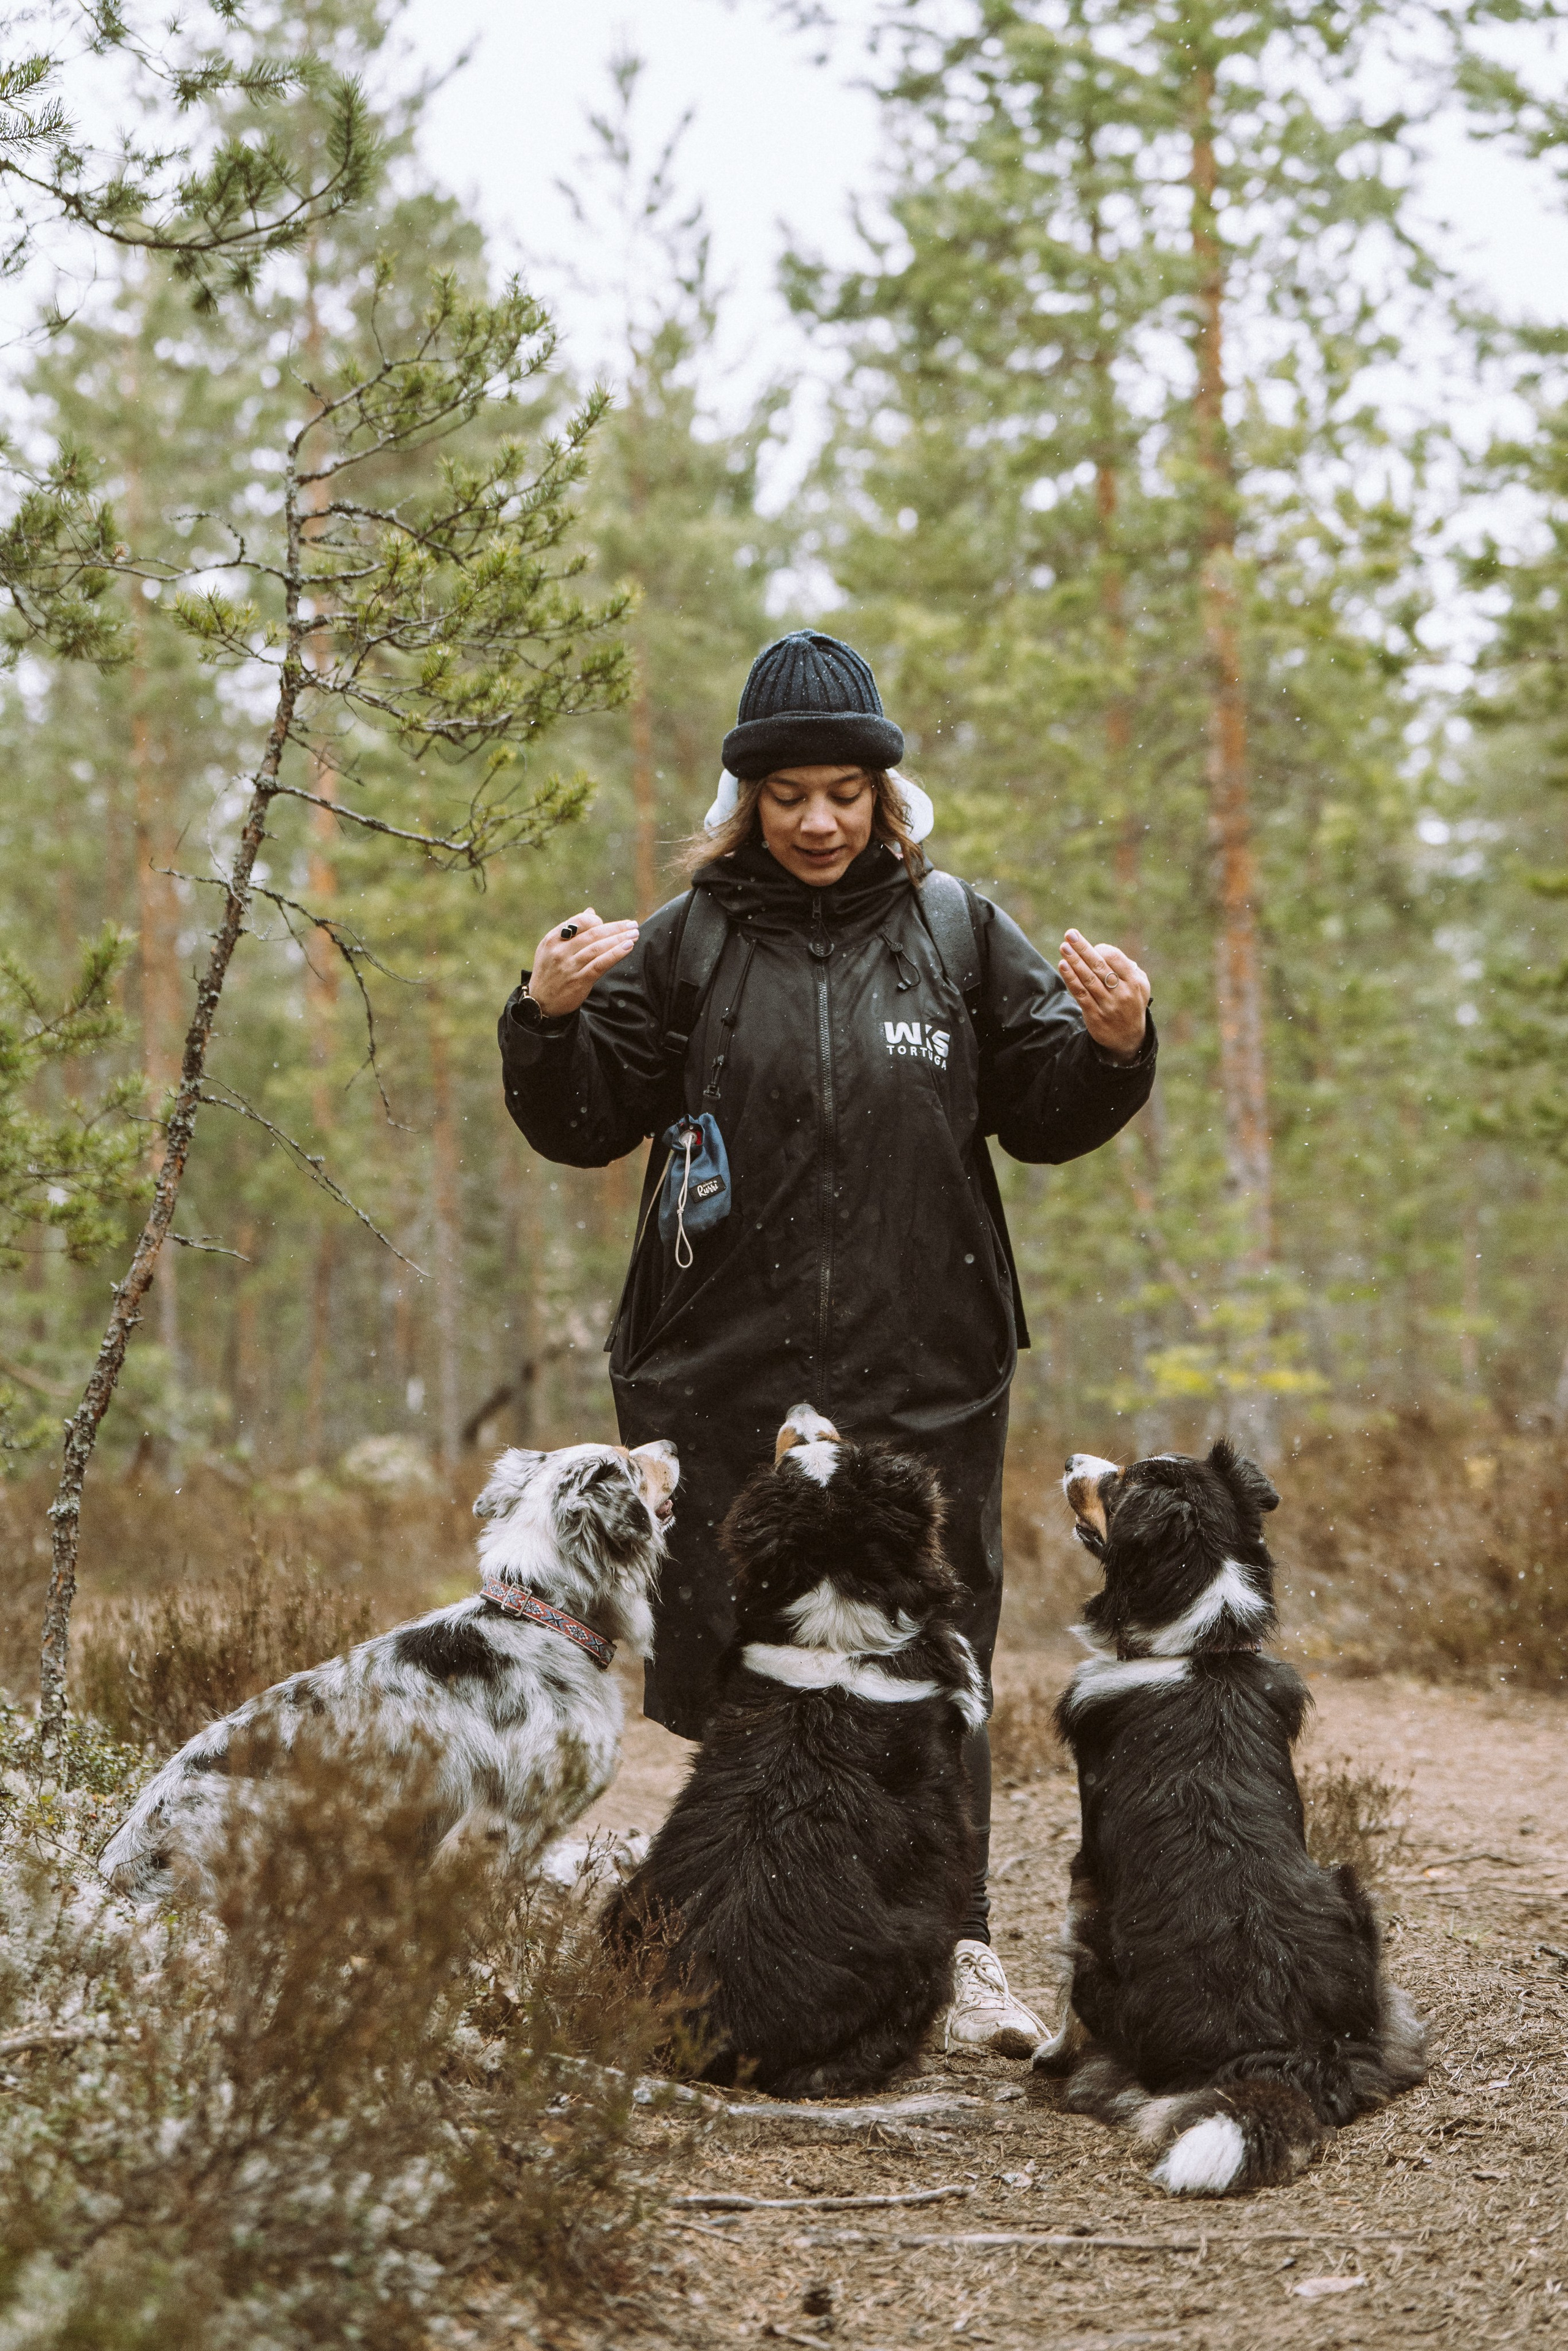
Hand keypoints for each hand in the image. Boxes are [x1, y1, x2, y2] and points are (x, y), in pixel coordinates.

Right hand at [527, 908, 638, 1017]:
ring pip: (598, 948)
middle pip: (593, 934)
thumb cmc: (549, 972)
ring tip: (634, 934)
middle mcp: (560, 951)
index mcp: (552, 939)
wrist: (540, 1003)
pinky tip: (627, 947)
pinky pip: (600, 964)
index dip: (597, 920)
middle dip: (615, 928)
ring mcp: (570, 966)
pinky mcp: (579, 981)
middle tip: (632, 924)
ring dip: (619, 939)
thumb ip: (571, 929)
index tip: (610, 924)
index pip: (579, 921)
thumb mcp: (551, 948)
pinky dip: (615, 954)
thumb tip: (591, 911)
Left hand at [1058, 929, 1150, 1061]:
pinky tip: (1063, 966)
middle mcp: (1122, 992)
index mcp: (1134, 981)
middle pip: (1098, 966)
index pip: (1114, 958)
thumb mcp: (1140, 985)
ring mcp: (1107, 1005)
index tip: (1092, 947)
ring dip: (1074, 962)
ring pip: (1087, 979)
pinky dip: (1071, 979)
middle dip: (1083, 948)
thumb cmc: (1132, 1003)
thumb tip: (1104, 950)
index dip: (1100, 949)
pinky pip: (1080, 994)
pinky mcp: (1094, 1015)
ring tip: (1064, 947)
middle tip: (1070, 934)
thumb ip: (1127, 967)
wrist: (1129, 1038)